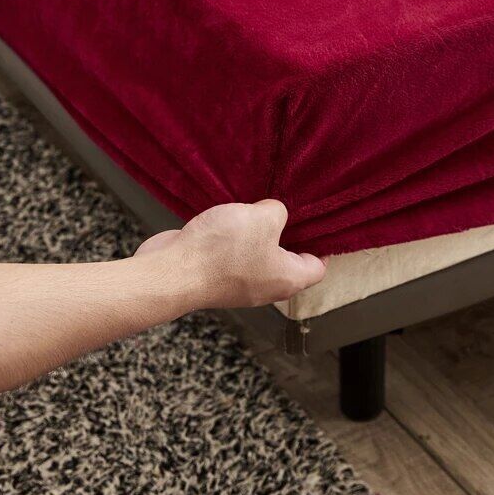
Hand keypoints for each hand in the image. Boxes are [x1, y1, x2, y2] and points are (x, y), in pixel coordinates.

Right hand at [135, 200, 326, 308]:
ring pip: (257, 256)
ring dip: (255, 233)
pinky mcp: (216, 276)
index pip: (317, 267)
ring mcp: (239, 284)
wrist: (172, 271)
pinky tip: (229, 217)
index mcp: (288, 279)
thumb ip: (278, 212)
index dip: (321, 246)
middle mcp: (266, 287)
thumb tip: (274, 213)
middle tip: (285, 207)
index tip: (318, 224)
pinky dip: (233, 238)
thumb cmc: (222, 251)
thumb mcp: (263, 218)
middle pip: (287, 261)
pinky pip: (233, 255)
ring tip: (254, 207)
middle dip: (286, 233)